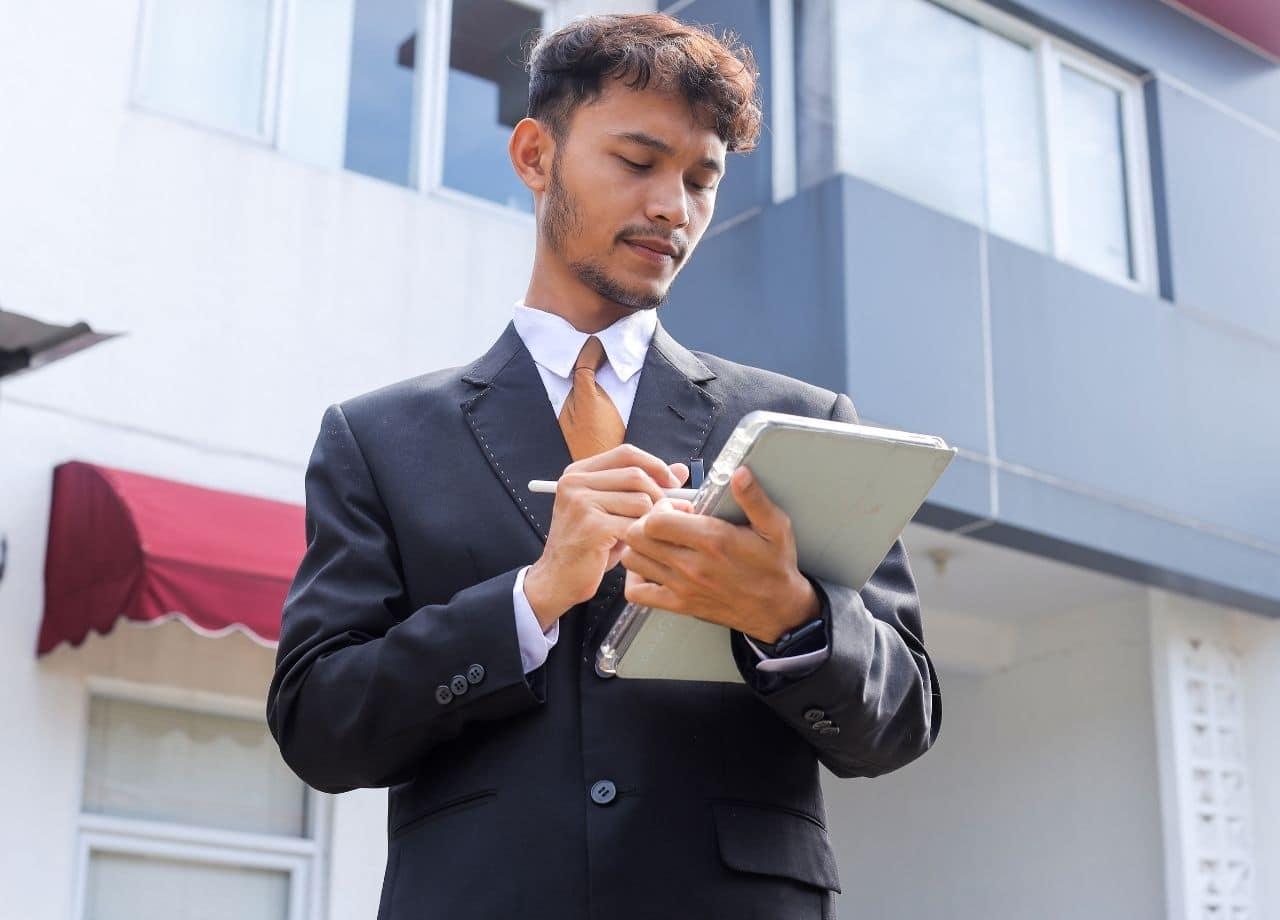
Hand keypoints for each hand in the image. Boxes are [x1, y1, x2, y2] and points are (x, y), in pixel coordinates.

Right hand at [524, 445, 687, 628]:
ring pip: (641, 501)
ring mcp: (581, 503)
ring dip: (649, 521)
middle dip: (659, 495)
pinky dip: (643, 537)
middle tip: (667, 515)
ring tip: (641, 536)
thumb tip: (681, 469)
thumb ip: (643, 488)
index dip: (655, 465)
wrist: (558, 579)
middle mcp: (575, 482)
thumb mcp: (615, 510)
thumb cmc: (589, 545)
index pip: (626, 454)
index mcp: (579, 472)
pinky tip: (635, 547)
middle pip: (636, 475)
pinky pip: (636, 525)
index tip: (673, 482)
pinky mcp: (592, 526)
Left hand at [620, 466, 819, 642]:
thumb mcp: (775, 527)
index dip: (660, 507)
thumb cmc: (774, 566)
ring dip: (638, 545)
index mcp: (713, 540)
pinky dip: (635, 577)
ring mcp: (682, 586)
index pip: (656, 520)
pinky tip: (650, 566)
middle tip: (663, 520)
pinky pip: (637, 593)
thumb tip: (740, 474)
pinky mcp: (679, 604)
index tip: (676, 507)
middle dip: (644, 521)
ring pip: (632, 560)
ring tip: (657, 540)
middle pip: (636, 536)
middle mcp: (692, 565)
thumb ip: (754, 499)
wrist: (777, 610)